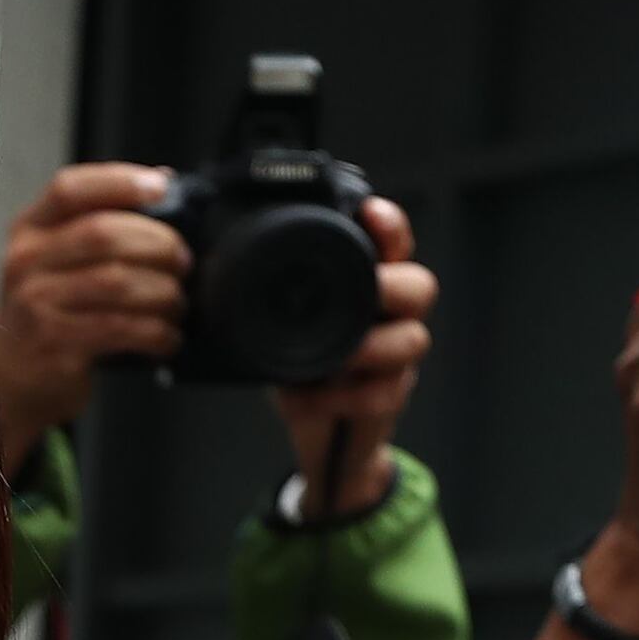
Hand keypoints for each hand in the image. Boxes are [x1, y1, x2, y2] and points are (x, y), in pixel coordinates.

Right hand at [0, 162, 186, 468]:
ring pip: (117, 282)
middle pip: (103, 233)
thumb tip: (162, 183)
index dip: (120, 182)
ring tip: (177, 303)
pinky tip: (167, 337)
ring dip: (162, 293)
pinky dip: (156, 332)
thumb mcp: (57, 264)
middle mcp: (26, 263)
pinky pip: (120, 329)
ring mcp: (36, 304)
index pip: (71, 189)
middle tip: (183, 262)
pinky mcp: (55, 344)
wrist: (11, 383)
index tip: (162, 187)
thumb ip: (97, 225)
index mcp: (29, 232)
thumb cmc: (48, 317)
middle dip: (158, 244)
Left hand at [270, 195, 436, 518]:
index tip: (369, 212)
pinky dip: (346, 398)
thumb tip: (218, 264)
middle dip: (393, 286)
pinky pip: (384, 393)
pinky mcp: (390, 395)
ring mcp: (396, 356)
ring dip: (370, 349)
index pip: (392, 242)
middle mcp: (390, 314)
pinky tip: (314, 398)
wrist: (316, 427)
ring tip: (335, 361)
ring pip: (413, 340)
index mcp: (366, 282)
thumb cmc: (299, 363)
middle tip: (368, 293)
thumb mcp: (279, 323)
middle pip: (420, 286)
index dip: (388, 226)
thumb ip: (270, 295)